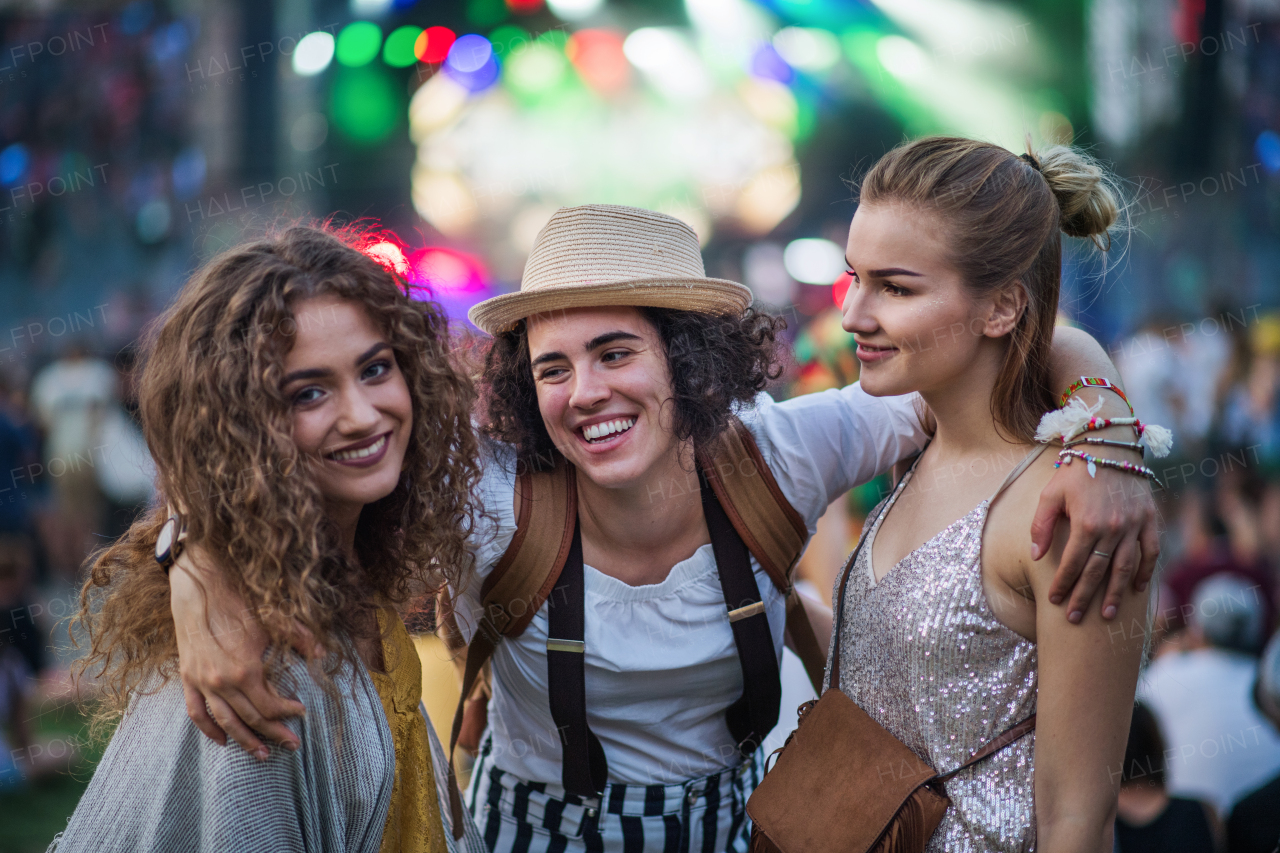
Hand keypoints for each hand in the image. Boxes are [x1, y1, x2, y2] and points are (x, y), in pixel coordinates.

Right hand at [170, 543, 313, 755]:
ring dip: (244, 740)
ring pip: (225, 722)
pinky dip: (208, 729)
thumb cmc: (238, 603)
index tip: (302, 713)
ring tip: (262, 754)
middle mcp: (222, 683)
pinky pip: (196, 713)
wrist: (199, 590)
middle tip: (292, 745)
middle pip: (251, 718)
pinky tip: (222, 740)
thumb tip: (321, 655)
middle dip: (273, 733)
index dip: (287, 712)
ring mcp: (202, 683)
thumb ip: (300, 638)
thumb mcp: (274, 620)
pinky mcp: (187, 679)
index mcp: (246, 670)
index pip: (269, 705)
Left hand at [1030, 457, 1158, 622]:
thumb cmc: (1075, 471)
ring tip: (1108, 615)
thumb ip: (1041, 526)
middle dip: (1085, 597)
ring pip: (1126, 567)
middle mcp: (1113, 528)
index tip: (1055, 601)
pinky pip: (1151, 551)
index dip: (1063, 584)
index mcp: (1086, 523)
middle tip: (1075, 619)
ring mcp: (1135, 525)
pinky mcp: (1150, 519)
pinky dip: (1146, 571)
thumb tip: (1035, 556)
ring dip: (1117, 593)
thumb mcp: (1050, 494)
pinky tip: (1137, 588)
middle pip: (1098, 572)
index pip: (1072, 563)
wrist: (1109, 446)